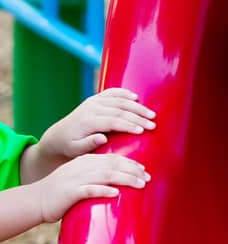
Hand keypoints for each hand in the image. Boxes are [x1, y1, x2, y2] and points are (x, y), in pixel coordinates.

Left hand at [33, 88, 155, 171]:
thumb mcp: (76, 150)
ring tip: (151, 114)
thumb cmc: (70, 146)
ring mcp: (93, 101)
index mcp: (87, 121)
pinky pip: (112, 92)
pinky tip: (136, 97)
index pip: (112, 121)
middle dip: (138, 116)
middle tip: (153, 124)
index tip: (142, 131)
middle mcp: (91, 108)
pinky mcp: (95, 99)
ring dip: (137, 106)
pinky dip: (124, 93)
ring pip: (119, 100)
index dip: (128, 125)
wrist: (58, 136)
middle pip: (119, 110)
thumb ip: (88, 144)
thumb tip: (102, 138)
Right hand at [35, 152, 150, 223]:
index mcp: (86, 161)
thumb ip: (98, 174)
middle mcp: (83, 167)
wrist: (36, 200)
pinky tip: (115, 194)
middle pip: (113, 165)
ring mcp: (76, 179)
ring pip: (106, 175)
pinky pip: (89, 190)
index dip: (131, 163)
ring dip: (125, 179)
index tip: (145, 171)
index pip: (113, 158)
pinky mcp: (70, 193)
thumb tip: (120, 178)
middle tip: (148, 178)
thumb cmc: (62, 191)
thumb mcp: (80, 177)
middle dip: (133, 170)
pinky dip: (103, 191)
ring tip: (140, 184)